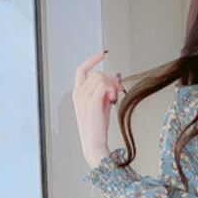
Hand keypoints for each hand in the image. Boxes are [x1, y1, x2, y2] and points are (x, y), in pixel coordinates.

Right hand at [72, 48, 125, 167]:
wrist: (94, 143)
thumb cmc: (98, 128)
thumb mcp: (101, 105)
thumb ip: (104, 92)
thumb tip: (115, 81)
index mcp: (78, 93)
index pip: (82, 69)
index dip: (92, 60)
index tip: (102, 54)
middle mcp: (78, 93)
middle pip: (96, 72)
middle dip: (111, 78)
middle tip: (119, 90)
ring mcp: (82, 97)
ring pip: (100, 76)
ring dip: (112, 84)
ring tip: (115, 98)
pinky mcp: (90, 102)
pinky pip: (103, 84)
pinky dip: (111, 89)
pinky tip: (113, 99)